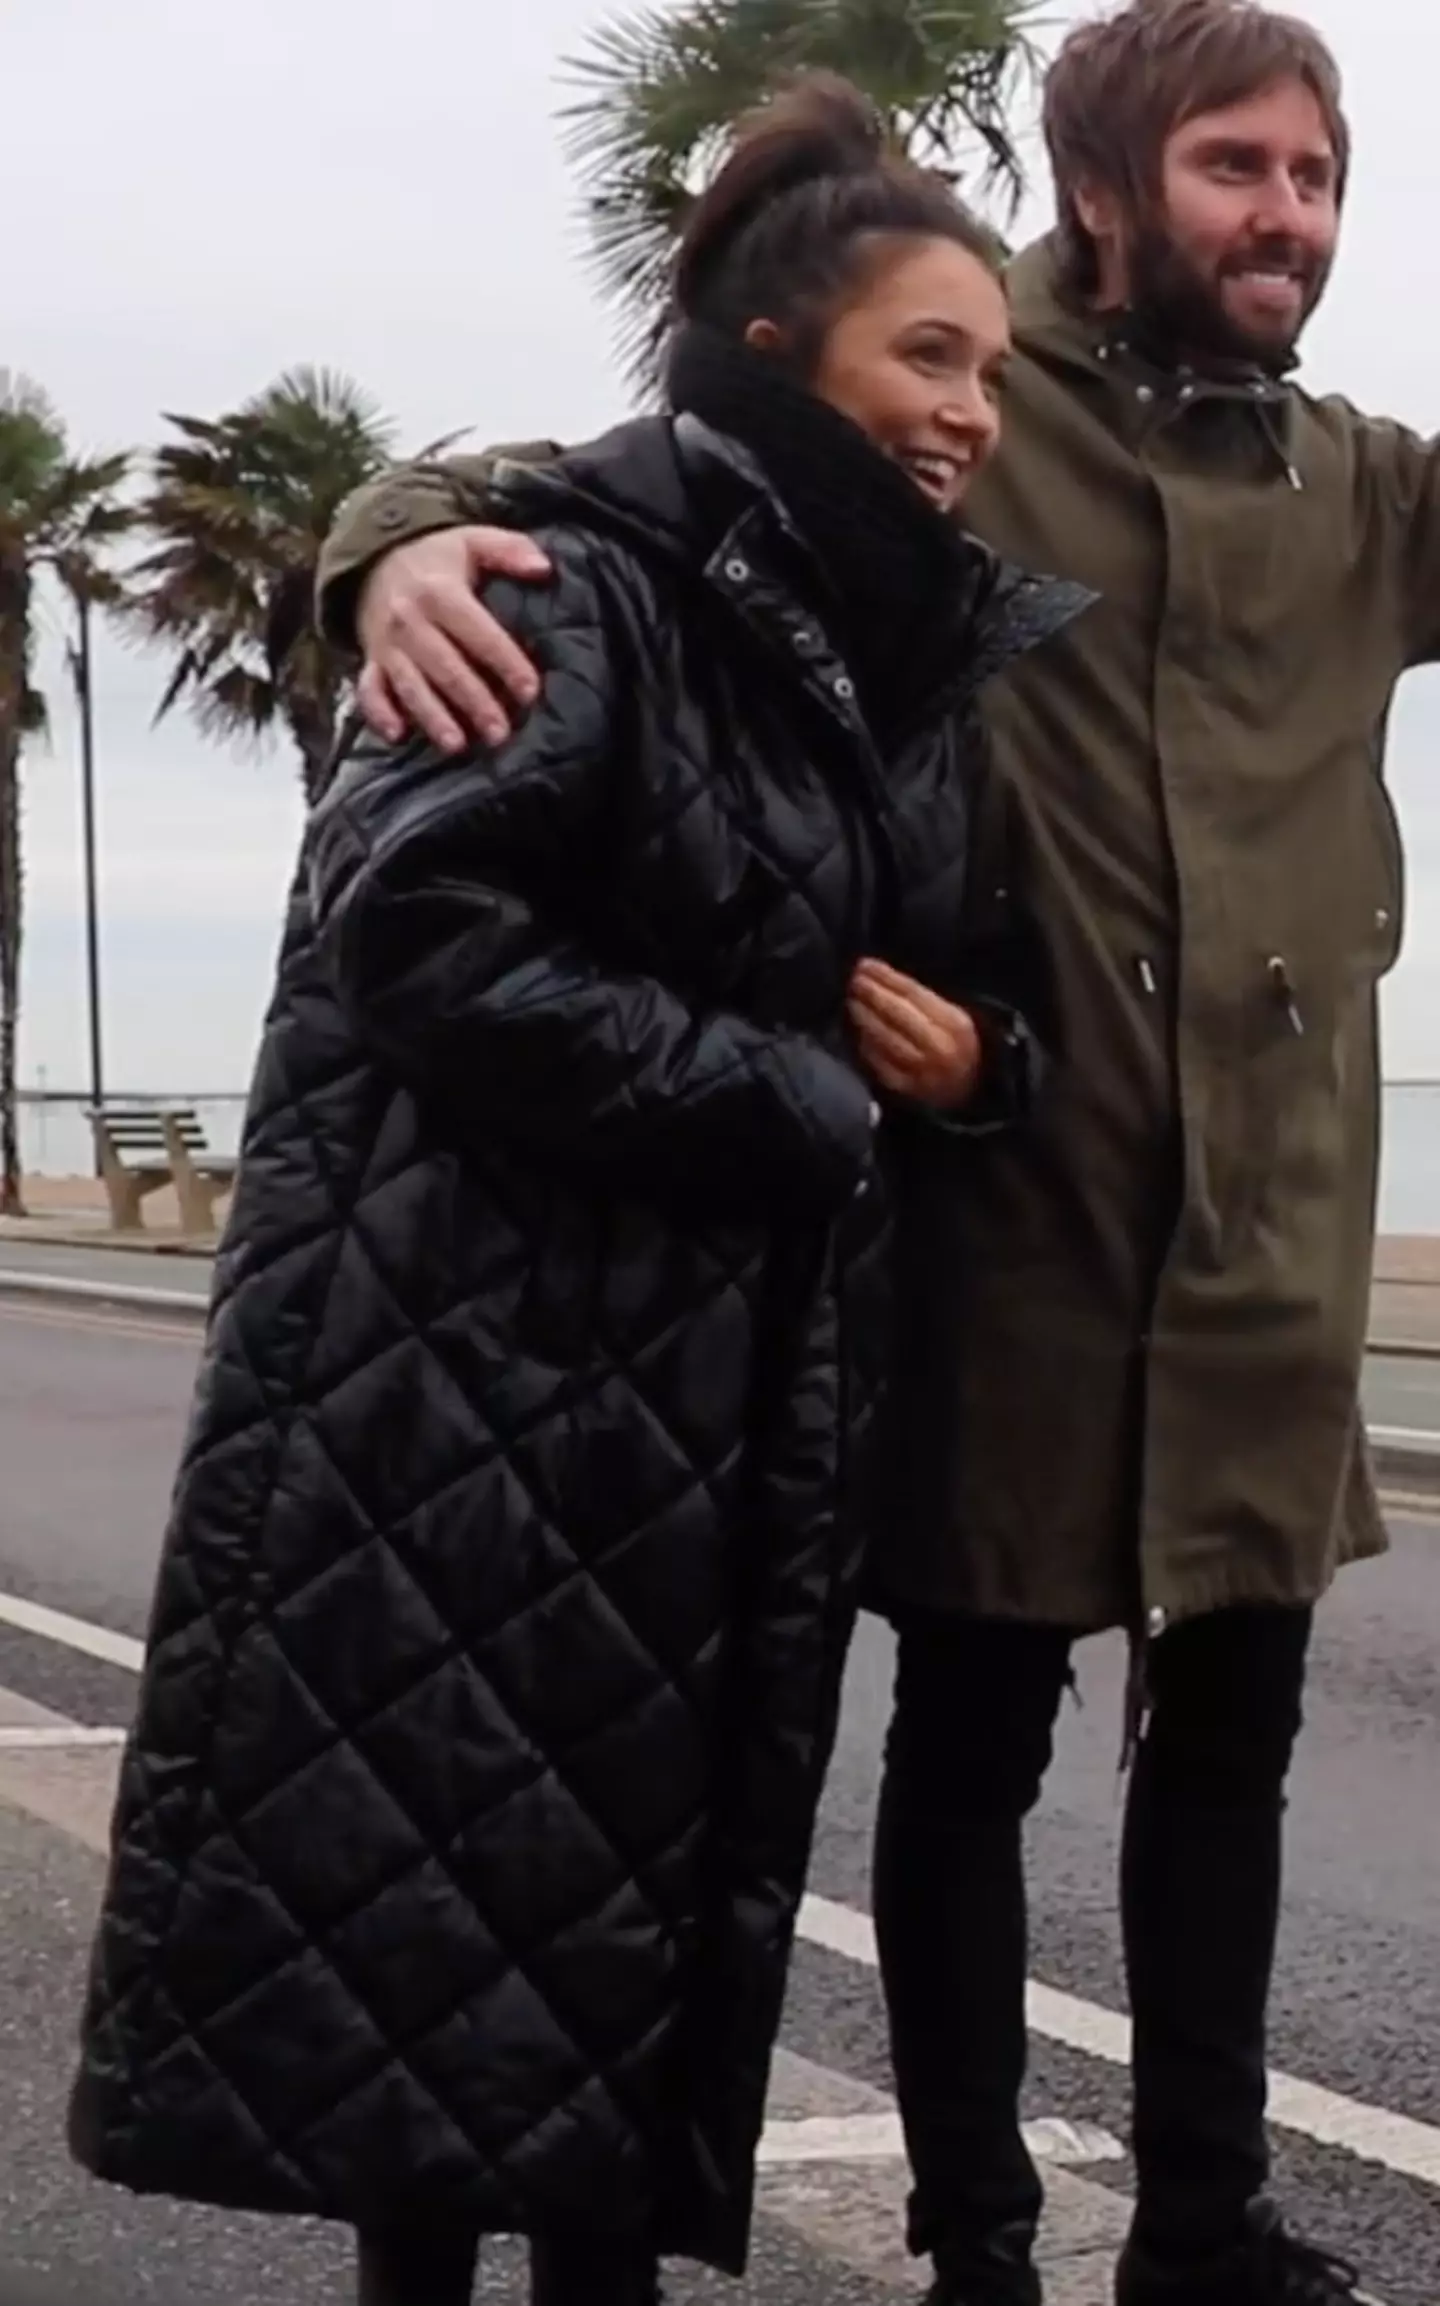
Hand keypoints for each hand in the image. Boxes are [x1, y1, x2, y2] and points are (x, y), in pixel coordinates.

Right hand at [357, 526, 552, 752]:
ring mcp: (387, 645)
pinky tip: (397, 735)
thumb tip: (545, 568)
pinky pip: (369, 691)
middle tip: (500, 733)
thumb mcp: (472, 540)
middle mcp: (410, 621)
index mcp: (440, 592)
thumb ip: (510, 550)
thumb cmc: (436, 558)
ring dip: (433, 717)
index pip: (478, 632)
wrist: (373, 558)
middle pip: (446, 667)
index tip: (530, 691)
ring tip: (457, 745)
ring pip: (410, 685)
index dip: (505, 661)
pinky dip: (379, 713)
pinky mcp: (371, 661)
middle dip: (474, 702)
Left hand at [847, 958, 982, 1109]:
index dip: (886, 977)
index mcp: (955, 1023)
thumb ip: (924, 1002)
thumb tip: (881, 979)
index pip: (914, 993)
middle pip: (899, 1014)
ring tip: (852, 1002)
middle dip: (873, 994)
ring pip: (888, 1039)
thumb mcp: (954, 1019)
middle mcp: (940, 1046)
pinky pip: (882, 1065)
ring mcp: (924, 1070)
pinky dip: (869, 1048)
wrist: (970, 1093)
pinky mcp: (909, 1090)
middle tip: (854, 980)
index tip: (865, 964)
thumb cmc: (957, 1048)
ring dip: (866, 1017)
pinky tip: (859, 1033)